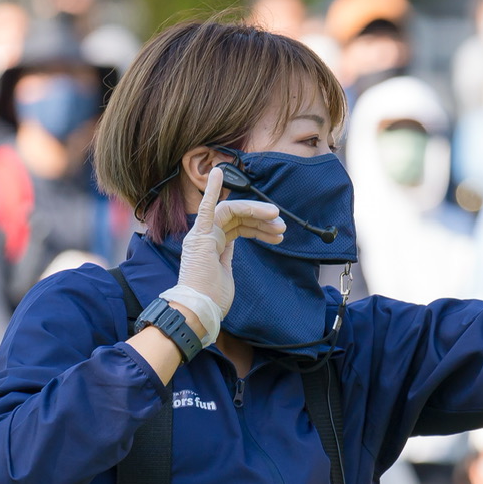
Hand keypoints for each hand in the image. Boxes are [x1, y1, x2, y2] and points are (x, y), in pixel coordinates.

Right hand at [174, 166, 285, 332]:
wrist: (200, 310)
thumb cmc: (212, 297)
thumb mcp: (225, 273)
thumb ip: (228, 256)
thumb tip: (235, 245)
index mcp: (213, 244)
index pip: (239, 226)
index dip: (259, 226)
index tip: (278, 233)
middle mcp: (207, 236)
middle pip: (239, 217)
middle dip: (262, 220)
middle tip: (282, 227)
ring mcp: (203, 234)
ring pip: (233, 212)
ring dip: (257, 214)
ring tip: (278, 223)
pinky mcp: (201, 235)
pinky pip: (208, 208)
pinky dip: (213, 189)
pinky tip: (218, 173)